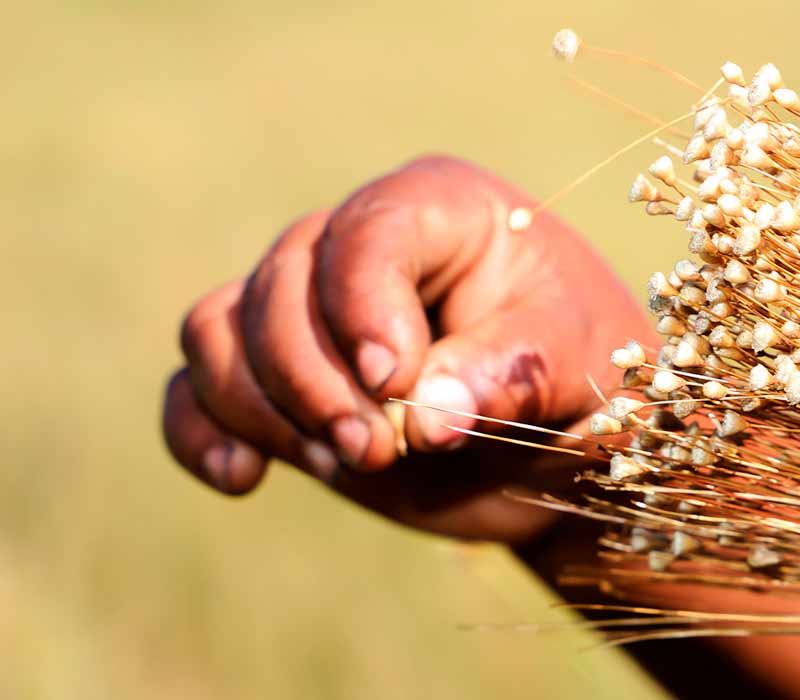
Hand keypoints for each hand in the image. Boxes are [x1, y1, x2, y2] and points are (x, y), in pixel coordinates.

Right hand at [161, 155, 652, 540]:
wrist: (561, 444)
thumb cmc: (586, 377)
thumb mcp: (575, 364)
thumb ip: (508, 374)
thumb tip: (426, 416)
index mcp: (439, 209)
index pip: (368, 233)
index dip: (362, 307)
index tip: (393, 383)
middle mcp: (359, 245)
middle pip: (280, 287)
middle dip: (316, 379)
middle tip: (379, 449)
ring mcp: (310, 311)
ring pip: (223, 331)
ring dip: (266, 408)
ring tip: (348, 461)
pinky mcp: (281, 379)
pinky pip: (197, 386)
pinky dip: (202, 431)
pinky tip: (241, 480)